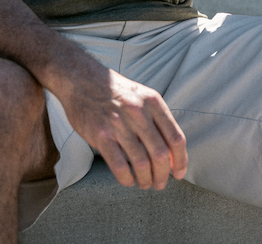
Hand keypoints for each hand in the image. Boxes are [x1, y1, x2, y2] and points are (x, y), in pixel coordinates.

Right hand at [57, 65, 187, 190]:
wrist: (81, 79)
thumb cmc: (114, 91)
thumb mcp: (141, 96)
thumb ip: (156, 119)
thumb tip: (171, 152)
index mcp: (152, 101)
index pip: (175, 138)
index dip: (180, 161)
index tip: (178, 173)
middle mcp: (138, 112)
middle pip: (161, 155)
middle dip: (163, 175)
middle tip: (160, 183)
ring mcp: (119, 123)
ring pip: (142, 164)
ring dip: (146, 180)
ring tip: (144, 183)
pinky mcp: (101, 135)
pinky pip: (120, 167)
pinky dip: (127, 179)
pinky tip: (128, 179)